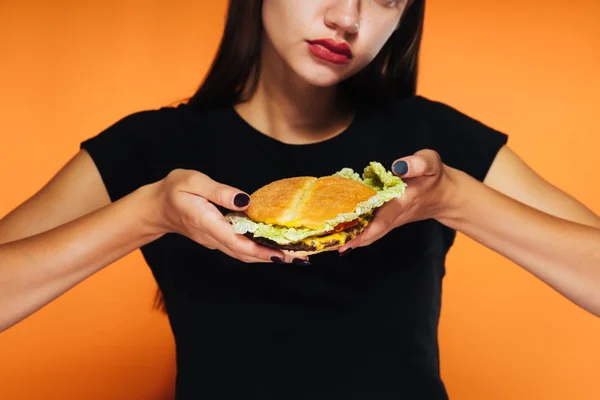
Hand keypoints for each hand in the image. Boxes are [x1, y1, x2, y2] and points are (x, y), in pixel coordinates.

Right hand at [151, 169, 300, 263]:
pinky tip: (276, 247)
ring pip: (245, 254)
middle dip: (273, 257)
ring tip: (295, 255)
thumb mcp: (193, 181)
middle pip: (247, 254)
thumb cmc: (174, 190)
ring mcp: (216, 242)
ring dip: (269, 256)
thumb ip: (219, 191)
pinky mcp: (219, 239)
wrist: (157, 207)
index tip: (283, 254)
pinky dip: (260, 250)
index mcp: (208, 223)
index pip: (238, 242)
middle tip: (301, 257)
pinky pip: (242, 249)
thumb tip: (245, 201)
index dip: (261, 250)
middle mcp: (214, 238)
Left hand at [338, 149, 453, 252]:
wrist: (445, 196)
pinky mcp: (387, 220)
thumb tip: (399, 166)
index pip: (384, 218)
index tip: (350, 240)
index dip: (367, 229)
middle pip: (371, 232)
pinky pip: (370, 229)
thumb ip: (418, 163)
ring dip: (350, 239)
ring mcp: (391, 220)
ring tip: (328, 245)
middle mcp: (395, 215)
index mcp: (403, 201)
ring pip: (370, 233)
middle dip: (351, 239)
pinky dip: (356, 233)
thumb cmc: (434, 177)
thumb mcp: (430, 163)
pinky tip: (339, 236)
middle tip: (328, 247)